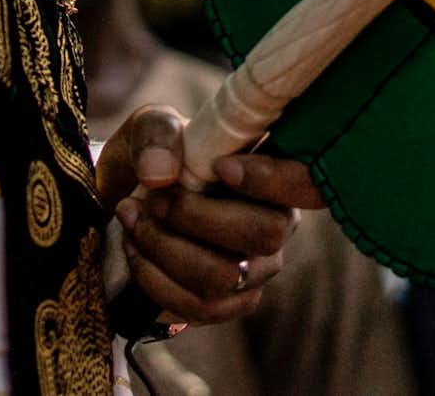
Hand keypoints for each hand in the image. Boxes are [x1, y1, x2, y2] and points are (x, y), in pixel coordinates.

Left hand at [93, 103, 323, 325]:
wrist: (128, 199)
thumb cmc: (157, 158)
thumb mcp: (152, 128)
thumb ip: (157, 136)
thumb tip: (159, 173)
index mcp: (274, 174)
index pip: (306, 183)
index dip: (272, 179)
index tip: (219, 168)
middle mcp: (278, 225)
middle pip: (263, 234)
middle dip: (194, 216)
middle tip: (154, 197)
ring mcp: (257, 271)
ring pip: (222, 275)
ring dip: (163, 246)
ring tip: (132, 217)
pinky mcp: (229, 304)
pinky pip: (198, 306)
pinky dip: (153, 276)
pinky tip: (134, 247)